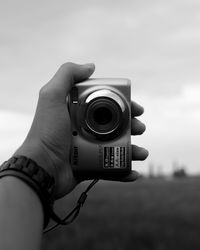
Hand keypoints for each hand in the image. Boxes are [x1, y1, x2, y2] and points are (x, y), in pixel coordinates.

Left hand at [14, 63, 147, 198]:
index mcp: (79, 112)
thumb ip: (67, 75)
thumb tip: (91, 67)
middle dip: (131, 126)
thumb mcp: (52, 96)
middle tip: (140, 128)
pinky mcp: (90, 166)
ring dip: (133, 149)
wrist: (41, 167)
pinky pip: (111, 169)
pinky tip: (134, 172)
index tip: (136, 108)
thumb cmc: (46, 131)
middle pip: (116, 125)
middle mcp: (85, 129)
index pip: (107, 105)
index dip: (124, 105)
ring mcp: (88, 148)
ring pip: (117, 147)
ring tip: (142, 153)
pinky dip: (124, 171)